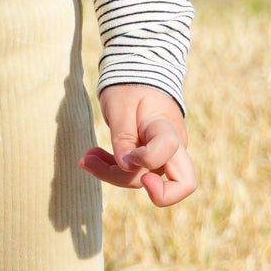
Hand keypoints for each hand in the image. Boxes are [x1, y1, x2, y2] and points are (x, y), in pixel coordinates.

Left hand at [79, 83, 197, 207]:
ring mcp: (164, 156)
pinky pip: (134, 174)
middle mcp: (173, 147)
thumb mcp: (120, 106)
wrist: (139, 76)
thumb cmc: (130, 88)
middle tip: (124, 174)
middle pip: (184, 184)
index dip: (145, 160)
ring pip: (143, 181)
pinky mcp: (151, 159)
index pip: (167, 152)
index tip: (126, 154)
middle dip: (154, 194)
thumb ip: (123, 136)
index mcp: (166, 128)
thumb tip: (126, 166)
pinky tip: (91, 158)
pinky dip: (112, 170)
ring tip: (86, 157)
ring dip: (112, 175)